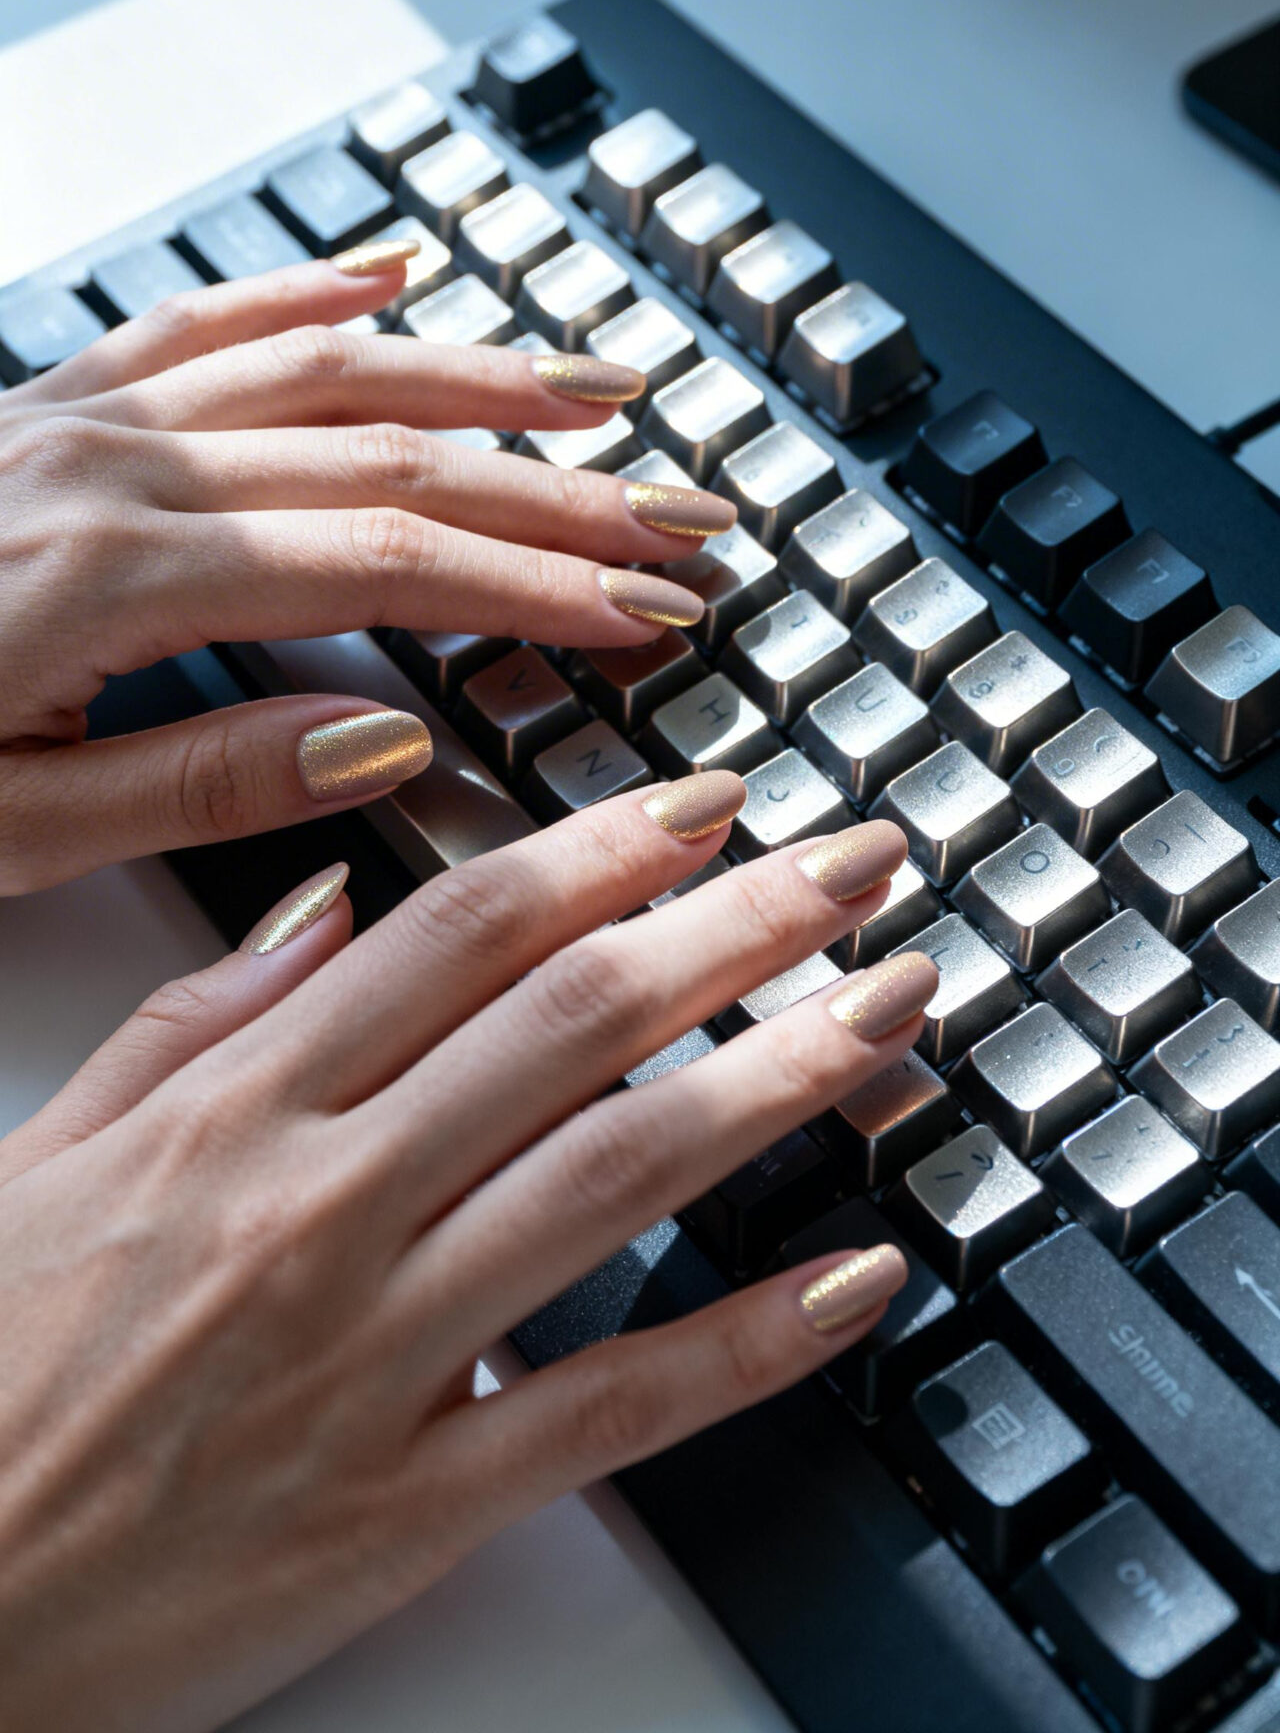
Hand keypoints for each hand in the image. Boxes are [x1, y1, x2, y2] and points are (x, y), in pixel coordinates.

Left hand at [0, 245, 730, 892]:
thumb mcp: (14, 827)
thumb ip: (206, 779)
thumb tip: (384, 745)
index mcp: (122, 578)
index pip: (393, 563)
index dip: (540, 586)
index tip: (648, 612)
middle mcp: (122, 468)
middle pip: (396, 456)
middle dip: (562, 491)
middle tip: (682, 522)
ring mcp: (92, 418)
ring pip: (329, 365)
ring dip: (482, 379)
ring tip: (603, 395)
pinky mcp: (62, 404)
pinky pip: (207, 318)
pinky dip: (314, 296)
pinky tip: (396, 283)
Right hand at [0, 784, 934, 1729]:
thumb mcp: (47, 1151)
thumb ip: (199, 1016)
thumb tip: (334, 899)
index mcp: (237, 1110)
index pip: (465, 933)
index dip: (610, 852)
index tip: (712, 806)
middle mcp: (322, 1208)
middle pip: (577, 1020)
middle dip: (740, 923)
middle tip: (859, 863)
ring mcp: (375, 1357)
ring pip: (620, 1174)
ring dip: (782, 1078)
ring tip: (896, 1009)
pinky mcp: (409, 1505)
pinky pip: (610, 1407)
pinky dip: (748, 1337)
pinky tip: (858, 1275)